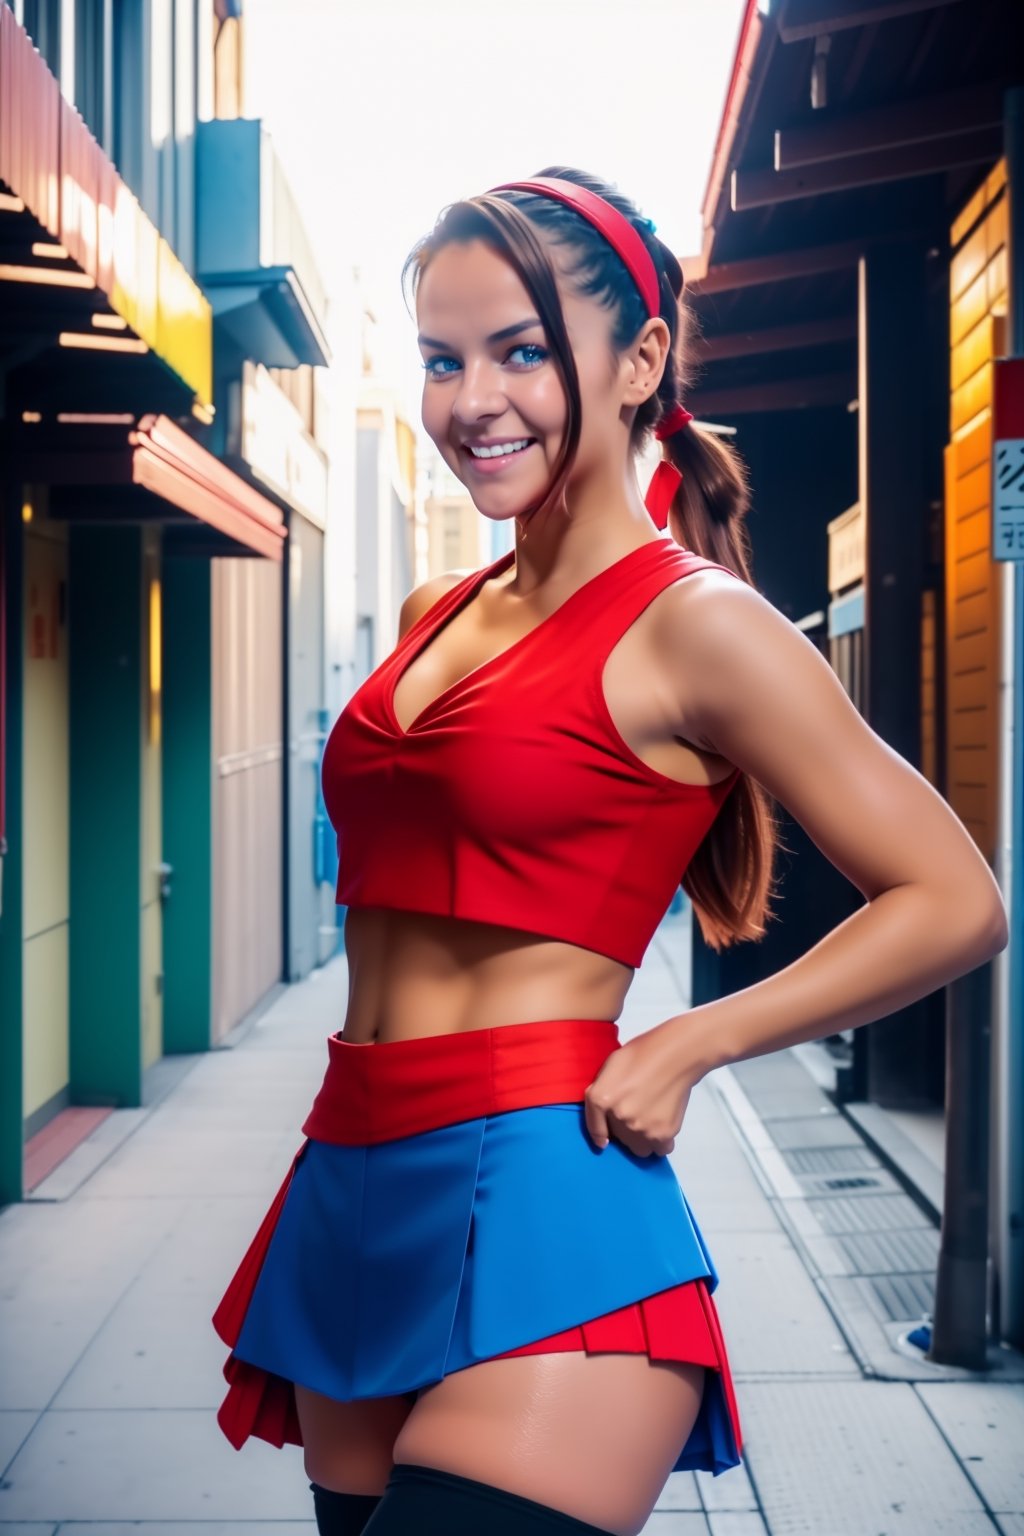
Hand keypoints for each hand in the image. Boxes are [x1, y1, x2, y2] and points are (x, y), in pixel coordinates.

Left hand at [583, 1022, 696, 1157]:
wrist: (676, 1055)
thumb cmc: (644, 1054)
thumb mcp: (611, 1066)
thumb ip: (601, 1091)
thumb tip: (601, 1116)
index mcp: (602, 1098)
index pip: (595, 1129)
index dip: (601, 1135)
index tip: (605, 1140)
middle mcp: (619, 1117)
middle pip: (620, 1140)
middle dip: (625, 1131)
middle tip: (637, 1113)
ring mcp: (642, 1128)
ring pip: (640, 1149)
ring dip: (643, 1139)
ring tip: (651, 1119)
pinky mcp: (663, 1134)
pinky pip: (660, 1149)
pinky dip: (661, 1141)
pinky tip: (663, 1123)